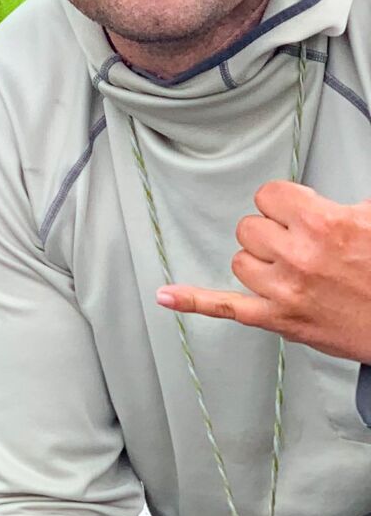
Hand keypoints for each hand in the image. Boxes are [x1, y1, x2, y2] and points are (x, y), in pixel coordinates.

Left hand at [157, 180, 370, 362]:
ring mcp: (284, 290)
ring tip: (292, 269)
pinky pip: (225, 307)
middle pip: (250, 226)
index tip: (296, 211)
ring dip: (260, 261)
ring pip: (240, 260)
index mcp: (324, 225)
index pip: (269, 195)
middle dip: (272, 232)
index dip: (284, 204)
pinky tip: (168, 295)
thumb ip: (348, 202)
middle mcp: (299, 256)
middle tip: (300, 244)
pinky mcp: (279, 320)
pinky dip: (193, 301)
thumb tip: (325, 196)